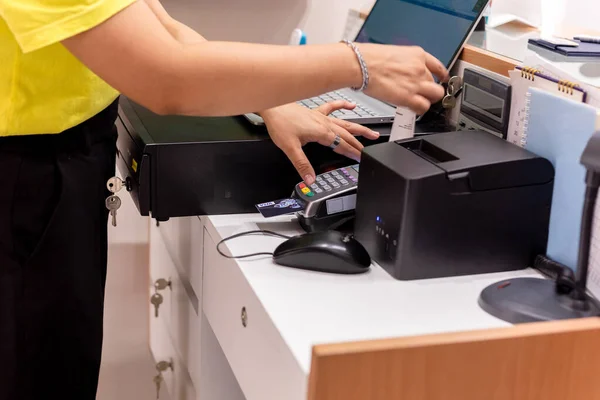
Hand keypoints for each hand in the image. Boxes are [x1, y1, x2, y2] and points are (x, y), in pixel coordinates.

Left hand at [260, 101, 379, 184]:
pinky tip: (351, 106)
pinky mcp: (315, 111)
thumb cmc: (280, 124)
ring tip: (371, 132)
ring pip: (345, 123)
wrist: (272, 107)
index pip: (342, 145)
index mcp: (321, 133)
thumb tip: (310, 179)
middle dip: (360, 142)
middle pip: (347, 134)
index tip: (362, 158)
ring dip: (359, 128)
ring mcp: (321, 116)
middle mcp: (324, 123)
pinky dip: (343, 106)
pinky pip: (333, 107)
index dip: (353, 153)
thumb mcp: (290, 148)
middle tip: (372, 147)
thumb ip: (302, 164)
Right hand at [356, 44, 448, 114]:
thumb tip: (404, 73)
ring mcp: (416, 83)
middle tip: (422, 94)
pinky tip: (413, 108)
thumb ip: (404, 63)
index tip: (442, 80)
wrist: (361, 64)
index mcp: (417, 54)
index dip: (442, 76)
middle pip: (436, 84)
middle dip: (430, 90)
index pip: (438, 66)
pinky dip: (420, 109)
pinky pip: (423, 107)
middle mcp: (420, 68)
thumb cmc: (368, 58)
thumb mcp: (394, 53)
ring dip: (427, 100)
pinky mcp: (408, 96)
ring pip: (435, 96)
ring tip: (417, 102)